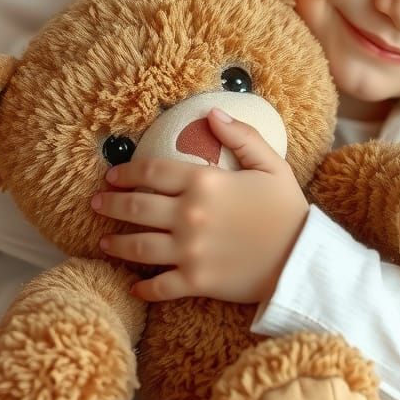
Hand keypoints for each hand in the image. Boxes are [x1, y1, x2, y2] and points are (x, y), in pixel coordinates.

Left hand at [92, 108, 309, 304]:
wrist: (303, 259)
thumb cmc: (288, 209)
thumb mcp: (271, 164)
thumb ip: (241, 136)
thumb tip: (211, 113)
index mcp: (205, 183)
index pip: (152, 172)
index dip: (127, 172)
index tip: (112, 175)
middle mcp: (189, 215)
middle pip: (135, 208)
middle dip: (109, 205)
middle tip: (95, 205)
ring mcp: (189, 250)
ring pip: (137, 247)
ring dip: (116, 244)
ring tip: (104, 242)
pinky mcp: (195, 281)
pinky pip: (158, 286)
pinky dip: (143, 286)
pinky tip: (134, 284)